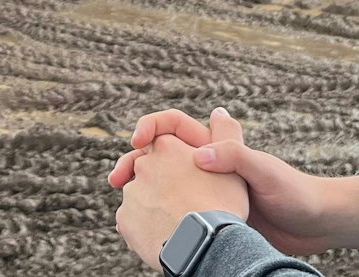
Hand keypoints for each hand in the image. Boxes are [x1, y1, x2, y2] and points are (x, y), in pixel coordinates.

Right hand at [109, 108, 358, 256]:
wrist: (315, 228)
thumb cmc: (295, 193)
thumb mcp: (266, 171)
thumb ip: (235, 157)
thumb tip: (199, 154)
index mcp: (217, 146)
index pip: (173, 125)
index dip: (151, 127)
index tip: (138, 142)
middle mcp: (207, 166)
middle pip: (158, 155)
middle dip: (133, 162)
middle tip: (117, 179)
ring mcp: (206, 193)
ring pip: (162, 186)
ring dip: (139, 191)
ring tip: (123, 206)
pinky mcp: (210, 219)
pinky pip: (175, 214)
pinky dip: (156, 217)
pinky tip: (145, 230)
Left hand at [115, 133, 249, 268]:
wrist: (204, 246)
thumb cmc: (222, 205)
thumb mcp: (234, 164)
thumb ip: (225, 135)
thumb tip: (218, 112)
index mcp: (167, 148)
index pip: (159, 140)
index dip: (167, 153)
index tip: (171, 165)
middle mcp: (144, 166)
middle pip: (147, 169)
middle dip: (158, 181)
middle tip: (178, 200)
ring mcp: (131, 194)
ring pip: (139, 197)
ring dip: (151, 205)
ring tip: (174, 223)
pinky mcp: (124, 220)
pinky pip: (130, 221)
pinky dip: (142, 227)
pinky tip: (161, 237)